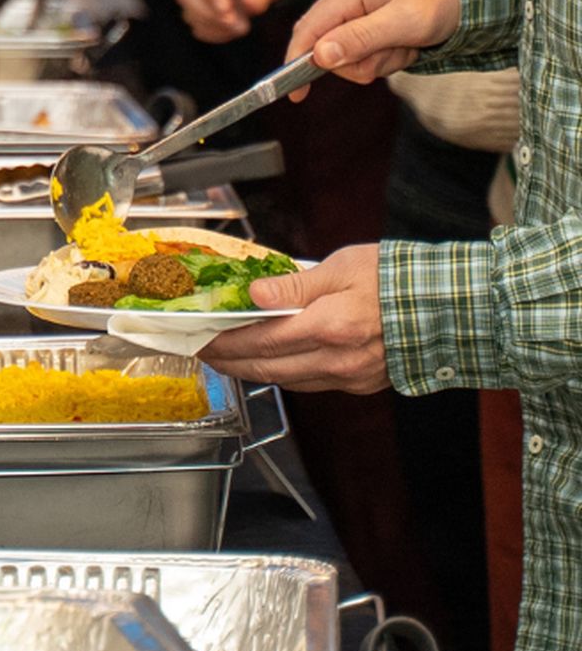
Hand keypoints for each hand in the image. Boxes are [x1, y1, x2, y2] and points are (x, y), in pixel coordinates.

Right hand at [176, 0, 288, 42]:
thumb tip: (249, 5)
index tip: (227, 10)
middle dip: (209, 14)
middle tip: (240, 26)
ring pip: (189, 13)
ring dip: (214, 26)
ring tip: (242, 27)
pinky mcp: (197, 13)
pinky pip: (197, 27)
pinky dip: (214, 33)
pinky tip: (232, 31)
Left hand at [201, 245, 386, 392]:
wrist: (450, 306)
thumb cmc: (397, 279)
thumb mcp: (340, 267)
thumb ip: (293, 285)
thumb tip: (253, 295)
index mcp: (329, 327)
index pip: (261, 340)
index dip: (225, 342)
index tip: (200, 337)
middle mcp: (338, 359)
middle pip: (268, 367)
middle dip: (229, 361)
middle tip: (203, 351)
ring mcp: (351, 375)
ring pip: (288, 380)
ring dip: (253, 371)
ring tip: (228, 356)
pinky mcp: (362, 383)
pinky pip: (311, 383)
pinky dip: (284, 374)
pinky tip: (270, 362)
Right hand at [285, 0, 463, 92]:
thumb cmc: (440, 0)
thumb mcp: (406, 23)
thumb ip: (361, 38)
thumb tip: (320, 56)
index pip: (308, 29)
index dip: (297, 61)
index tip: (296, 94)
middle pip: (327, 45)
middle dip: (362, 60)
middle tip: (397, 54)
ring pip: (345, 50)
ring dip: (377, 58)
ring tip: (406, 45)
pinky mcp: (359, 10)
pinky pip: (357, 44)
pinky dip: (380, 52)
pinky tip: (402, 42)